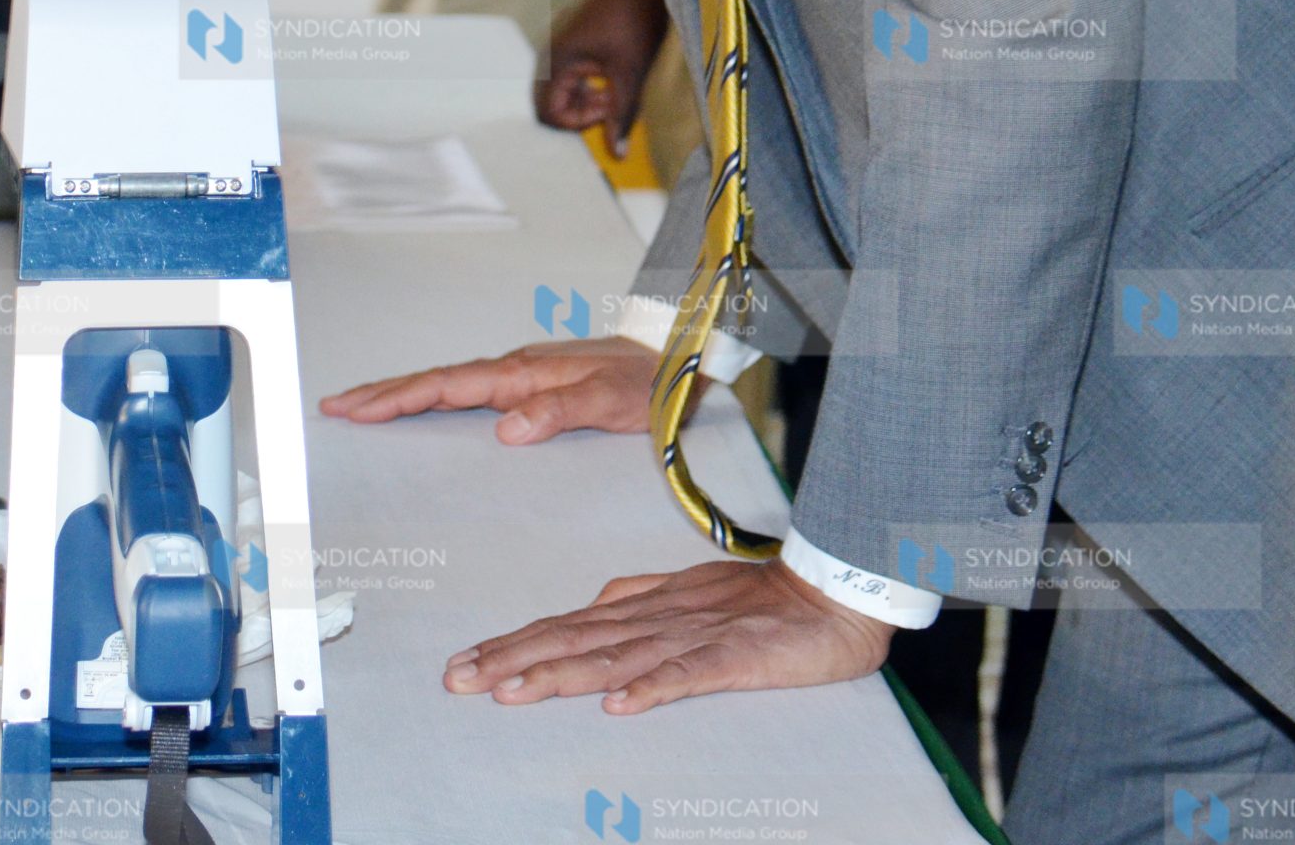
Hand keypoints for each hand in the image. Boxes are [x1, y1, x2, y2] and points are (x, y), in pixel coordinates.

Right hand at [320, 336, 662, 443]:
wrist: (675, 359)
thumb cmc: (645, 383)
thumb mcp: (609, 402)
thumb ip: (560, 412)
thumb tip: (504, 429)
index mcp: (521, 374)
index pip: (446, 387)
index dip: (397, 398)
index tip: (354, 409)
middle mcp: (512, 371)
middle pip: (434, 381)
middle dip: (382, 394)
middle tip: (333, 408)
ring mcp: (518, 376)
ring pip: (447, 385)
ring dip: (402, 395)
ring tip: (360, 409)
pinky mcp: (527, 384)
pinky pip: (467, 391)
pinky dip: (433, 397)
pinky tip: (423, 410)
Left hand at [442, 559, 891, 712]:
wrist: (835, 588)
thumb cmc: (763, 597)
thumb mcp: (688, 592)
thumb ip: (639, 598)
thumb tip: (591, 605)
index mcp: (644, 605)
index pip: (566, 624)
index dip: (514, 643)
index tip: (466, 662)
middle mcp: (657, 617)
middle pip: (574, 639)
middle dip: (513, 659)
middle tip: (460, 679)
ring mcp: (694, 635)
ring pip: (615, 656)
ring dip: (561, 674)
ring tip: (513, 691)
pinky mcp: (735, 657)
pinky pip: (689, 675)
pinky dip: (653, 688)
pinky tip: (619, 706)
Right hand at [537, 0, 669, 154]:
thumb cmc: (637, 19)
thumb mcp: (632, 73)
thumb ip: (621, 115)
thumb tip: (617, 155)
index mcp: (556, 59)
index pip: (547, 112)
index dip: (577, 123)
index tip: (609, 110)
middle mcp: (547, 48)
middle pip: (547, 99)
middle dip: (579, 110)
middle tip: (613, 101)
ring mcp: (555, 36)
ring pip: (557, 83)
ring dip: (582, 94)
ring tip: (614, 86)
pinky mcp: (567, 29)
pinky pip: (563, 65)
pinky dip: (583, 77)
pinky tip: (611, 68)